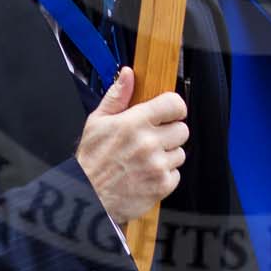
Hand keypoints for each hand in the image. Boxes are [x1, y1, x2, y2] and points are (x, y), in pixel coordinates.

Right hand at [75, 67, 186, 225]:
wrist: (88, 196)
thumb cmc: (91, 160)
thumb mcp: (97, 122)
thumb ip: (117, 96)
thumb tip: (128, 74)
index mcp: (134, 123)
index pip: (174, 104)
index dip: (173, 108)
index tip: (168, 113)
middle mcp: (149, 143)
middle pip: (182, 129)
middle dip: (170, 132)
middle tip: (153, 139)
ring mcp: (157, 165)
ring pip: (180, 153)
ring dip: (167, 155)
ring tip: (147, 159)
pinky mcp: (161, 185)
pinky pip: (176, 174)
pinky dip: (165, 175)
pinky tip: (148, 173)